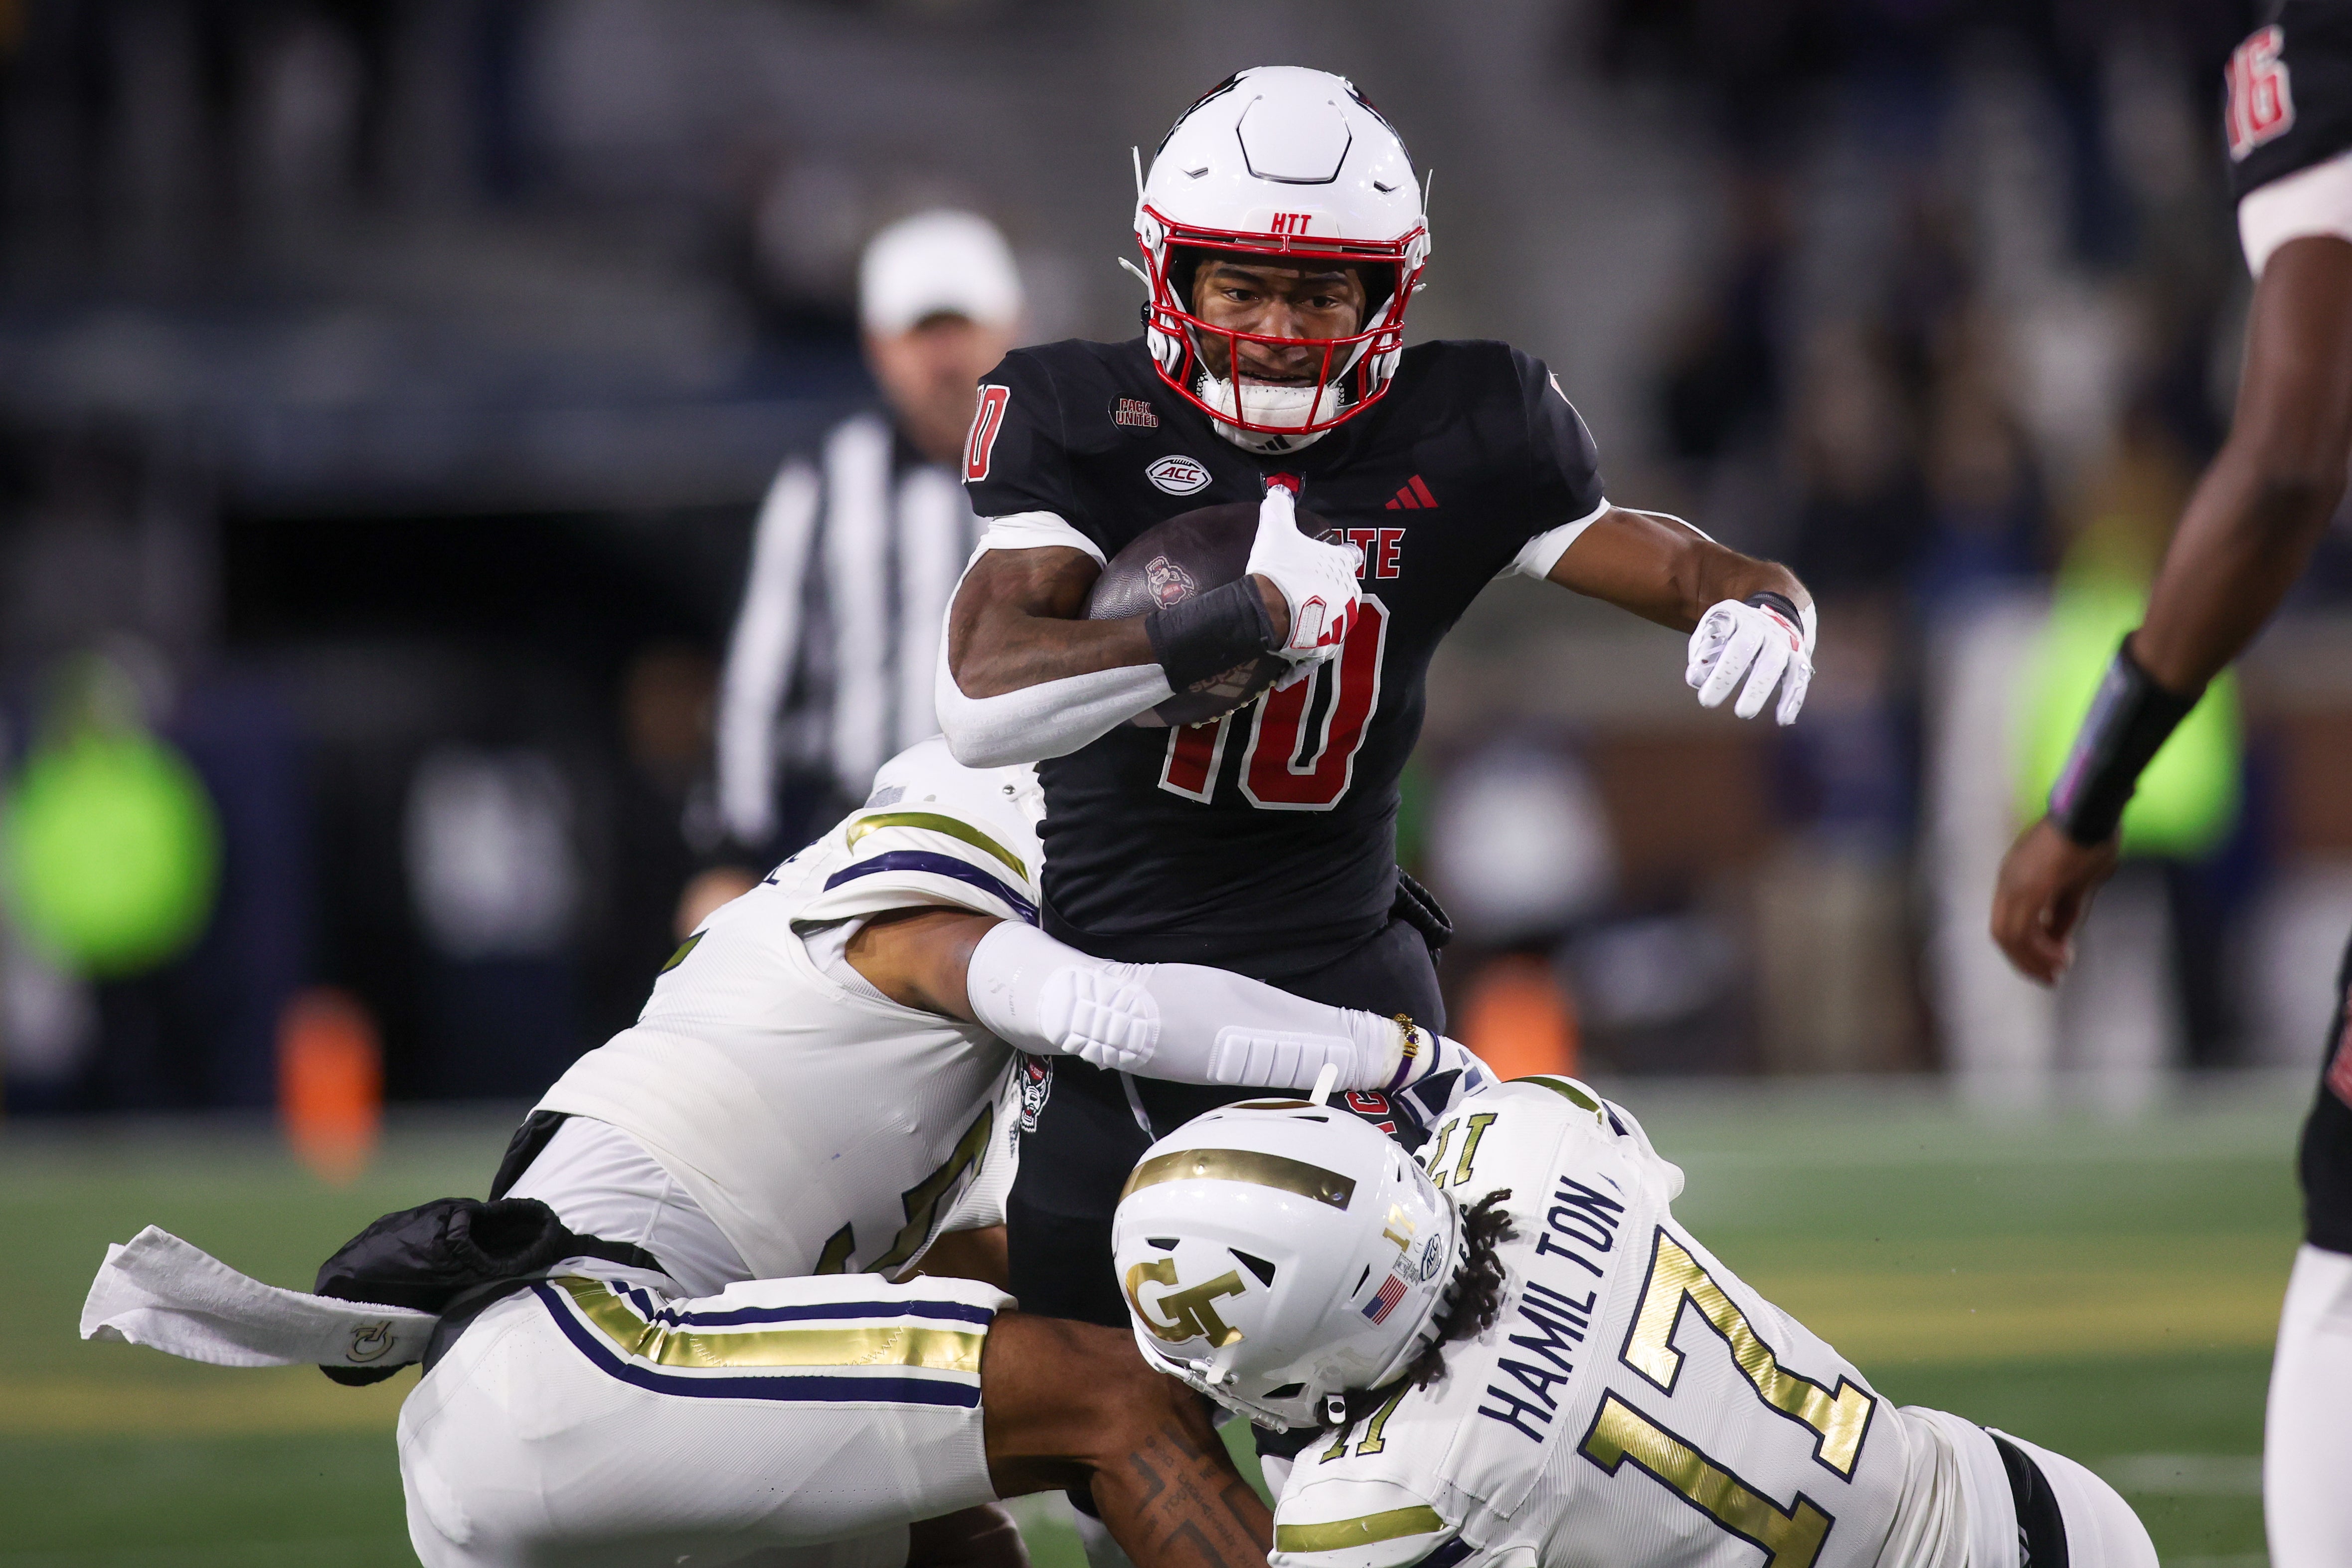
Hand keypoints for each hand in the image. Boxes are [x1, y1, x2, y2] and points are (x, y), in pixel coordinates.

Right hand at [1245, 484, 1359, 663]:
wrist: (1268, 610)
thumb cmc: (1277, 567)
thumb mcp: (1275, 529)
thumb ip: (1279, 508)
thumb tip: (1278, 491)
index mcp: (1342, 565)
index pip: (1352, 556)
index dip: (1341, 556)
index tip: (1330, 559)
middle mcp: (1349, 593)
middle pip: (1343, 588)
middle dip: (1327, 588)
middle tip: (1304, 588)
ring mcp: (1340, 621)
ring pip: (1334, 616)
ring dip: (1321, 615)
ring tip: (1298, 614)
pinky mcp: (1328, 645)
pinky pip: (1320, 644)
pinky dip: (1310, 643)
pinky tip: (1295, 640)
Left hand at [1687, 597, 1812, 723]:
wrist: (1778, 616)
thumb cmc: (1735, 632)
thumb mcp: (1715, 631)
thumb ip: (1703, 652)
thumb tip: (1696, 679)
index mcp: (1733, 616)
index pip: (1719, 627)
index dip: (1706, 649)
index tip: (1694, 678)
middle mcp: (1759, 625)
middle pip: (1742, 647)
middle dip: (1725, 675)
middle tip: (1707, 701)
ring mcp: (1781, 640)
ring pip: (1771, 664)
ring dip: (1757, 690)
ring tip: (1743, 713)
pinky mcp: (1799, 657)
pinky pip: (1797, 677)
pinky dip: (1792, 699)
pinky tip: (1783, 719)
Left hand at [1990, 818, 2119, 983]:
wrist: (2094, 806)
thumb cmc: (2091, 838)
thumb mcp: (2077, 883)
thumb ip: (2063, 911)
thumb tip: (2058, 940)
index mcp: (2015, 877)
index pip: (2008, 922)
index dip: (2025, 949)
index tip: (2051, 963)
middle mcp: (2008, 880)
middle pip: (2003, 934)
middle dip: (2025, 961)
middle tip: (2050, 977)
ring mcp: (2015, 882)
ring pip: (2010, 936)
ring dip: (2032, 960)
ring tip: (2056, 973)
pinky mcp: (2031, 885)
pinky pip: (2024, 929)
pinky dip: (2039, 949)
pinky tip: (2062, 957)